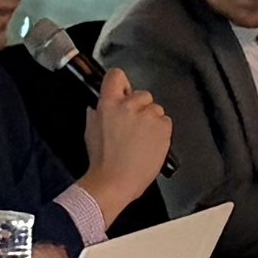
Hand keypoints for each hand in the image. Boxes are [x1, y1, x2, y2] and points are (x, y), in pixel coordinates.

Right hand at [82, 68, 171, 206]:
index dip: (121, 83)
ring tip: (141, 140)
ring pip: (156, 109)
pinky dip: (161, 132)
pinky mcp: (163, 129)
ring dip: (152, 121)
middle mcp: (130, 106)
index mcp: (109, 104)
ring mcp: (148, 117)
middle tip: (133, 126)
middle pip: (142, 94)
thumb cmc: (103, 161)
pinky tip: (150, 145)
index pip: (116, 75)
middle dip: (140, 107)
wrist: (116, 182)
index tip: (123, 90)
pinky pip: (166, 122)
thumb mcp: (91, 130)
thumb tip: (102, 106)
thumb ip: (97, 112)